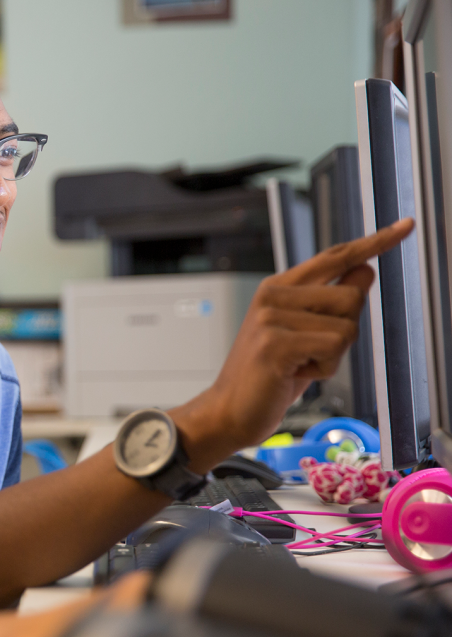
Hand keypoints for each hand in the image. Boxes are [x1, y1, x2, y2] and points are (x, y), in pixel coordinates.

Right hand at [171, 218, 415, 469]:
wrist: (230, 409)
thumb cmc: (269, 375)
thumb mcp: (306, 334)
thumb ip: (332, 302)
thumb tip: (366, 270)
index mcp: (279, 287)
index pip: (335, 257)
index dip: (374, 242)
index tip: (405, 226)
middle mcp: (273, 295)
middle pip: (351, 295)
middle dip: (345, 330)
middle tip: (311, 351)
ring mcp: (271, 317)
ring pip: (346, 326)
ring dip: (334, 355)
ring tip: (300, 364)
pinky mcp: (276, 342)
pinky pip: (334, 348)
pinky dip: (325, 368)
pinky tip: (296, 373)